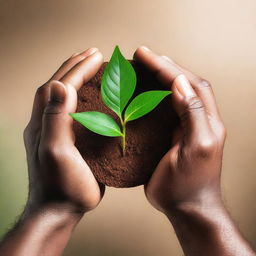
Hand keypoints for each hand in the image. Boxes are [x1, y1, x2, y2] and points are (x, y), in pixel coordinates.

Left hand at [23, 48, 104, 214]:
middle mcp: (48, 122)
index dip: (77, 68)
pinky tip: (93, 95)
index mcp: (45, 122)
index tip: (95, 55)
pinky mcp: (69, 140)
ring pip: (65, 97)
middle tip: (93, 53)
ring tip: (90, 66)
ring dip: (77, 78)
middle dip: (75, 67)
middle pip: (60, 86)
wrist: (59, 210)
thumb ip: (55, 119)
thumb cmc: (61, 186)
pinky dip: (83, 97)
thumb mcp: (56, 152)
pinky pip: (75, 111)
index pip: (61, 86)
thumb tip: (60, 85)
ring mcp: (58, 131)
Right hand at [134, 46, 225, 213]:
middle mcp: (197, 120)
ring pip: (176, 94)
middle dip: (164, 66)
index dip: (168, 68)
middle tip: (143, 55)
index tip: (146, 56)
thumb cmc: (188, 184)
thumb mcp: (196, 149)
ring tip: (144, 66)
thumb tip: (180, 83)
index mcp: (206, 121)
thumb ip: (192, 115)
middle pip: (184, 83)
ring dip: (161, 77)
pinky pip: (165, 109)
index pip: (189, 84)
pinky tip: (144, 91)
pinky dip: (155, 95)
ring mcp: (185, 127)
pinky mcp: (172, 135)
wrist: (187, 207)